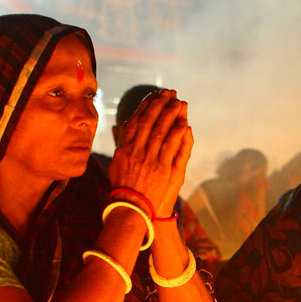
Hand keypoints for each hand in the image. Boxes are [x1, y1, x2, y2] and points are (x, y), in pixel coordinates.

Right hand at [109, 90, 193, 218]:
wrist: (131, 209)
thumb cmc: (124, 189)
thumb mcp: (116, 164)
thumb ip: (121, 145)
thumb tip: (123, 128)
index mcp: (124, 149)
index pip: (136, 121)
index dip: (145, 106)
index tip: (154, 95)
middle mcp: (135, 151)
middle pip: (149, 121)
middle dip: (160, 104)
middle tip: (169, 93)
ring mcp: (149, 159)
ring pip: (161, 130)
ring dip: (171, 114)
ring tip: (179, 102)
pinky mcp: (162, 168)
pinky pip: (171, 146)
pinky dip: (177, 133)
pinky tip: (184, 123)